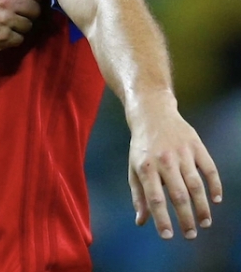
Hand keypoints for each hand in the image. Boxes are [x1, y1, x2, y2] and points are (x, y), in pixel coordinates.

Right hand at [0, 0, 42, 56]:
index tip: (32, 4)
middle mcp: (6, 2)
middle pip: (36, 9)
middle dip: (31, 15)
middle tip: (21, 18)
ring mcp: (5, 20)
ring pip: (29, 26)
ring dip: (22, 28)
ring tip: (7, 27)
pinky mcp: (2, 38)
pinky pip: (20, 39)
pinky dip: (13, 40)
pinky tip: (1, 36)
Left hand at [128, 96, 222, 239]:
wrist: (152, 113)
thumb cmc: (142, 146)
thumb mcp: (134, 167)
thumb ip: (138, 195)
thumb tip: (141, 222)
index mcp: (146, 166)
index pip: (155, 198)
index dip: (162, 219)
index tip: (168, 236)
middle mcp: (164, 160)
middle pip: (178, 194)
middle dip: (186, 218)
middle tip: (190, 234)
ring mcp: (181, 152)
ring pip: (195, 184)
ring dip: (202, 207)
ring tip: (205, 223)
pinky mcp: (195, 145)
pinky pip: (209, 168)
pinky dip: (215, 185)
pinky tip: (216, 200)